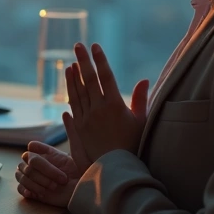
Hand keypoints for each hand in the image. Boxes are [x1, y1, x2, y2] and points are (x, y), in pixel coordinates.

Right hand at [15, 118, 91, 206]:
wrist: (85, 193)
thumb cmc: (84, 171)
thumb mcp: (79, 149)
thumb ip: (72, 131)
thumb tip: (66, 112)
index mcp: (48, 154)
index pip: (32, 148)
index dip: (38, 152)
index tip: (52, 158)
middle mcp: (39, 164)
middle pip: (28, 162)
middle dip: (45, 171)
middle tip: (62, 180)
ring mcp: (35, 177)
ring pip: (22, 174)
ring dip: (38, 182)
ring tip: (53, 188)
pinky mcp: (32, 191)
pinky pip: (20, 188)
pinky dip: (27, 190)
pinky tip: (38, 193)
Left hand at [65, 42, 149, 165]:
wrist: (116, 167)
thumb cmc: (134, 144)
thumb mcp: (141, 121)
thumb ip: (141, 99)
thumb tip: (144, 79)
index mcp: (115, 105)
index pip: (106, 76)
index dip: (100, 60)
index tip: (95, 46)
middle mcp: (98, 109)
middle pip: (88, 79)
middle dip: (83, 60)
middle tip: (78, 45)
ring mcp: (86, 117)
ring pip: (78, 90)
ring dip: (74, 74)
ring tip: (72, 61)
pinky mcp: (79, 126)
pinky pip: (73, 103)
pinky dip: (70, 89)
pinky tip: (69, 80)